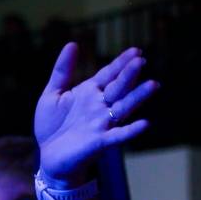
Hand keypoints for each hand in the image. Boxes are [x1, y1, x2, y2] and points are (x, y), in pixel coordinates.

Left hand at [34, 43, 157, 184]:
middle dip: (129, 75)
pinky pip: (118, 136)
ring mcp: (102, 124)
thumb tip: (72, 43)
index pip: (109, 74)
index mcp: (90, 92)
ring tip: (152, 85)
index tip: (135, 51)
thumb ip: (62, 71)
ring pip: (124, 108)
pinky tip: (144, 124)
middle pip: (118, 88)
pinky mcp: (100, 142)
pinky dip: (131, 131)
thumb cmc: (51, 125)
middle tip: (141, 61)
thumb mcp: (52, 94)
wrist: (48, 155)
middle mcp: (100, 106)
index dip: (121, 63)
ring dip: (137, 97)